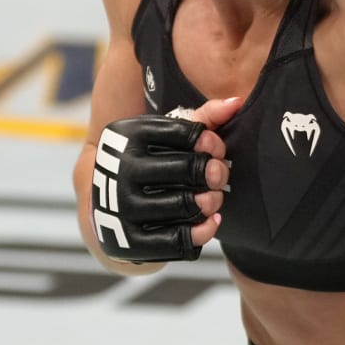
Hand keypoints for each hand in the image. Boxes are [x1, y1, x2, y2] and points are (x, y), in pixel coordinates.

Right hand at [89, 94, 238, 262]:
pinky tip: (210, 221)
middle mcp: (120, 170)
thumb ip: (204, 117)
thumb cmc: (150, 162)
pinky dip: (203, 231)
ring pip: (185, 204)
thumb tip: (237, 103)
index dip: (210, 141)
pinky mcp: (129, 241)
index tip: (213, 149)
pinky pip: (177, 239)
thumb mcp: (167, 135)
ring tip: (214, 199)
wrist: (107, 205)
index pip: (185, 132)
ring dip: (211, 202)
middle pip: (188, 169)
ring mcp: (122, 207)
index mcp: (127, 136)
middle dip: (215, 173)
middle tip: (220, 176)